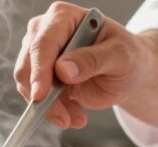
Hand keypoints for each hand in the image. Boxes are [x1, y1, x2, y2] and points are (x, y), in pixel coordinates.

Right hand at [14, 2, 157, 128]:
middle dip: (42, 96)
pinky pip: (37, 98)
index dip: (39, 69)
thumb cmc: (129, 56)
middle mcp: (47, 32)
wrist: (129, 74)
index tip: (41, 95)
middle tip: (63, 118)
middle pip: (28, 64)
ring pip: (28, 84)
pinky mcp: (44, 77)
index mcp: (65, 17)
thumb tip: (62, 69)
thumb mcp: (120, 56)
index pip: (44, 42)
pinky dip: (53, 112)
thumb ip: (92, 60)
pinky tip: (74, 116)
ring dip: (50, 107)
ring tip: (75, 118)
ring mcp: (43, 56)